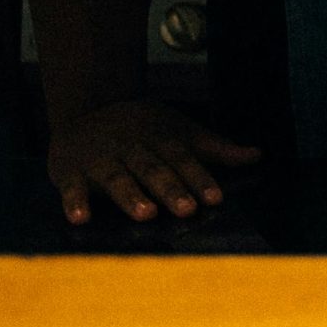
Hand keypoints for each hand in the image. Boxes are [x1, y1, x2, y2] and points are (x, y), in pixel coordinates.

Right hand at [47, 99, 259, 223]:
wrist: (87, 107)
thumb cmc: (143, 128)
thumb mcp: (180, 130)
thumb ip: (214, 147)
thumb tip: (256, 155)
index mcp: (160, 138)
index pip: (183, 158)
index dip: (200, 177)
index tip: (216, 198)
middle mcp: (132, 147)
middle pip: (153, 169)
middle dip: (171, 189)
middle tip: (187, 210)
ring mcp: (100, 158)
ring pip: (117, 177)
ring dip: (130, 196)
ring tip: (146, 214)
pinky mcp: (70, 170)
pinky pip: (71, 187)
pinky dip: (74, 202)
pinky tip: (81, 219)